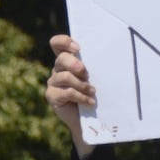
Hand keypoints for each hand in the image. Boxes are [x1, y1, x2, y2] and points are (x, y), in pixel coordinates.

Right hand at [45, 34, 95, 159]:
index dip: (64, 42)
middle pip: (61, 59)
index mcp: (67, 59)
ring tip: (93, 92)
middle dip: (74, 63)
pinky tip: (90, 102)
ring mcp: (53, 82)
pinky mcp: (52, 95)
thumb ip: (93, 65)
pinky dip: (81, 97)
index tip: (78, 48)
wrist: (91, 117)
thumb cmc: (95, 92)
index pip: (57, 43)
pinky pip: (67, 92)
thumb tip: (107, 54)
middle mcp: (58, 69)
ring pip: (65, 76)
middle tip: (85, 72)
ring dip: (82, 84)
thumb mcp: (95, 76)